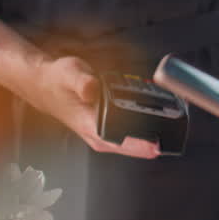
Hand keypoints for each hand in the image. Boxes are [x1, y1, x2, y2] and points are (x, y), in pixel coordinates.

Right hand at [19, 55, 159, 158]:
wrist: (46, 86)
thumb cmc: (57, 81)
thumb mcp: (69, 73)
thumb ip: (82, 81)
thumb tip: (93, 90)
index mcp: (92, 128)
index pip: (123, 144)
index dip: (144, 146)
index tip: (161, 143)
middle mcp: (100, 137)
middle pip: (137, 146)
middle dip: (157, 134)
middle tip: (172, 116)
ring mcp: (106, 135)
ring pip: (138, 140)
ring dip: (154, 128)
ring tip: (167, 110)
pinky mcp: (110, 129)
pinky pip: (134, 131)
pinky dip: (146, 123)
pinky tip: (154, 108)